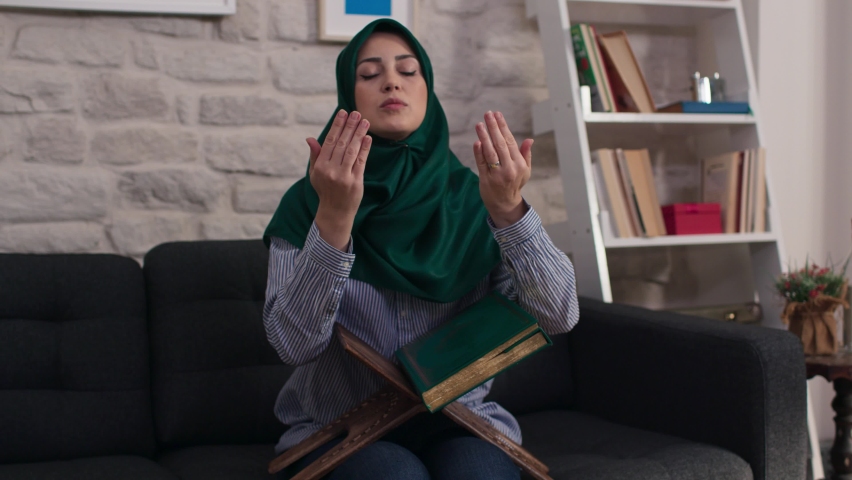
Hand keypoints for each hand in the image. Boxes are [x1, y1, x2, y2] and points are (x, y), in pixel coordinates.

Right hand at [308, 109, 371, 249]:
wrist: (335, 211)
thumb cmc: (324, 190)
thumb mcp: (315, 173)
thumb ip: (315, 155)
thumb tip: (310, 138)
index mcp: (320, 166)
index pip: (330, 141)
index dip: (337, 126)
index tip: (342, 113)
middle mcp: (331, 170)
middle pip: (342, 143)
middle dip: (350, 126)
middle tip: (356, 113)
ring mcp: (344, 176)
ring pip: (352, 150)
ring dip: (359, 134)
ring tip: (364, 121)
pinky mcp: (356, 181)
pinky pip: (361, 161)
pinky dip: (365, 148)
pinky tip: (367, 138)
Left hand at [473, 111, 531, 228]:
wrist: (505, 204)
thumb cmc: (515, 183)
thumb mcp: (525, 170)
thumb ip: (526, 154)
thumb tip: (529, 139)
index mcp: (519, 164)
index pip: (510, 141)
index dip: (503, 127)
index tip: (497, 114)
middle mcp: (509, 168)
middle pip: (500, 144)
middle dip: (493, 127)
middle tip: (487, 114)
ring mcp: (497, 174)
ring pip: (490, 152)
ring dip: (484, 137)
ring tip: (479, 124)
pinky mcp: (486, 180)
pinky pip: (482, 164)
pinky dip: (479, 153)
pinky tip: (477, 142)